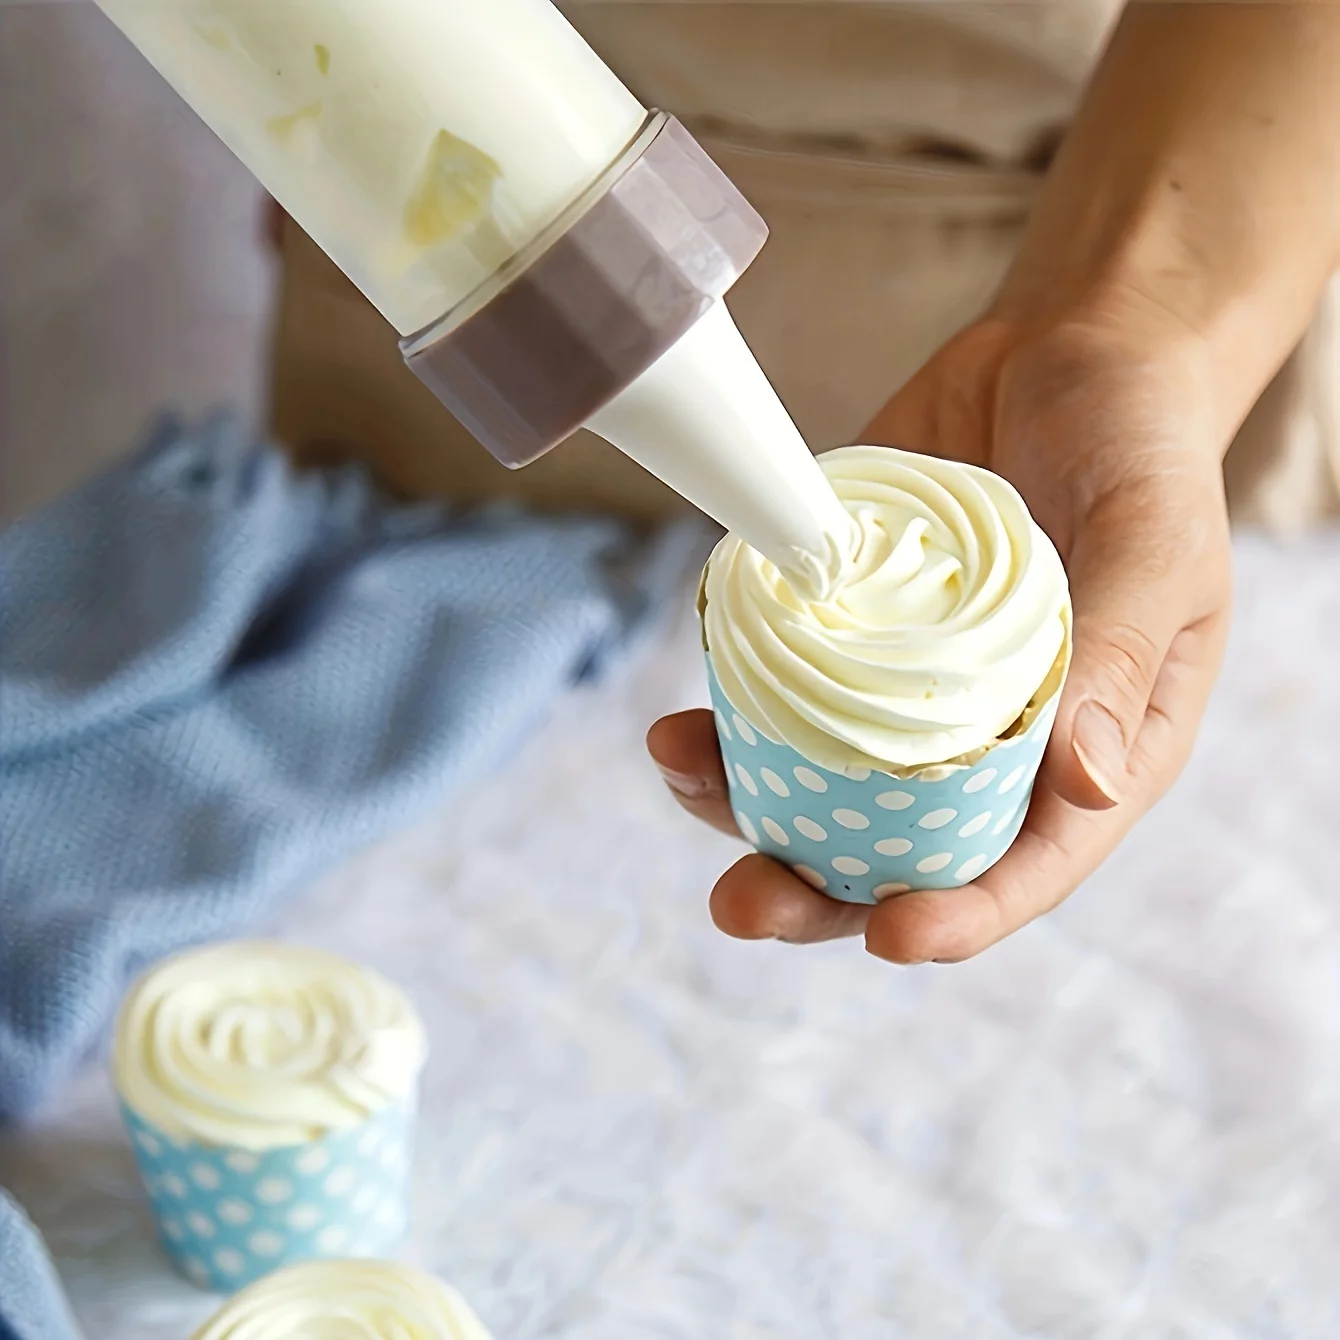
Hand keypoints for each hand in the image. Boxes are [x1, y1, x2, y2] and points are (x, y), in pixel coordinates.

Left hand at [647, 300, 1232, 961]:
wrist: (1067, 352)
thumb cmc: (1142, 445)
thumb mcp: (1157, 541)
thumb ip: (1117, 656)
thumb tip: (1086, 787)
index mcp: (1084, 748)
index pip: (1025, 864)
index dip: (961, 916)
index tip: (891, 937)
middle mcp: (985, 738)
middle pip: (895, 852)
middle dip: (812, 892)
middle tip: (739, 905)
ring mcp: (902, 686)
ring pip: (817, 784)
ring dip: (744, 803)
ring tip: (681, 772)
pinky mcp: (842, 626)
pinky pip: (780, 691)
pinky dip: (729, 712)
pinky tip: (685, 713)